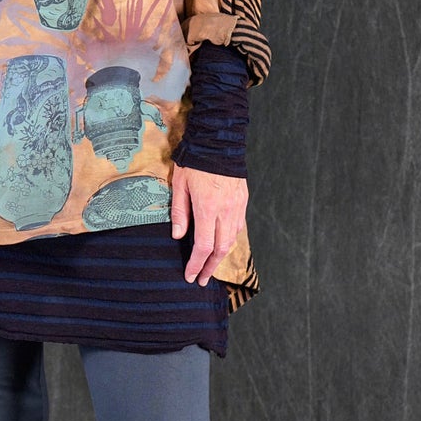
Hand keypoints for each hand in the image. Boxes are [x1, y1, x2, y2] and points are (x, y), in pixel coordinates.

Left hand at [170, 166, 247, 284]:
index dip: (196, 264)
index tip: (190, 275)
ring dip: (221, 256)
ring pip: (231, 240)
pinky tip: (221, 243)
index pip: (203, 246)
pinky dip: (229, 239)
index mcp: (207, 208)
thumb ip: (179, 212)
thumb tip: (178, 236)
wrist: (219, 142)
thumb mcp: (180, 185)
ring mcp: (237, 207)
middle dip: (210, 267)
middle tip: (202, 279)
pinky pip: (238, 227)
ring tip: (210, 265)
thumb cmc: (195, 161)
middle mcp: (225, 211)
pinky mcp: (243, 201)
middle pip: (220, 249)